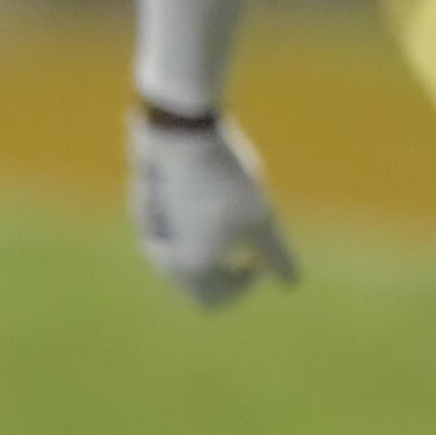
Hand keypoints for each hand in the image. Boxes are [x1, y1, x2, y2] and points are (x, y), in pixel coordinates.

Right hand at [126, 109, 297, 308]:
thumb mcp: (263, 221)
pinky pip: (171, 223)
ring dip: (207, 242)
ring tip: (230, 210)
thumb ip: (277, 257)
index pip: (212, 302)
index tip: (260, 258)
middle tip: (247, 237)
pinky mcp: (144, 199)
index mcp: (187, 269)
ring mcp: (148, 226)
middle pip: (193, 279)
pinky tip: (210, 190)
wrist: (182, 132)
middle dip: (222, 267)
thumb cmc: (228, 182)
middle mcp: (161, 255)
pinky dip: (192, 220)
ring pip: (180, 251)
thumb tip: (291, 283)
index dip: (242, 289)